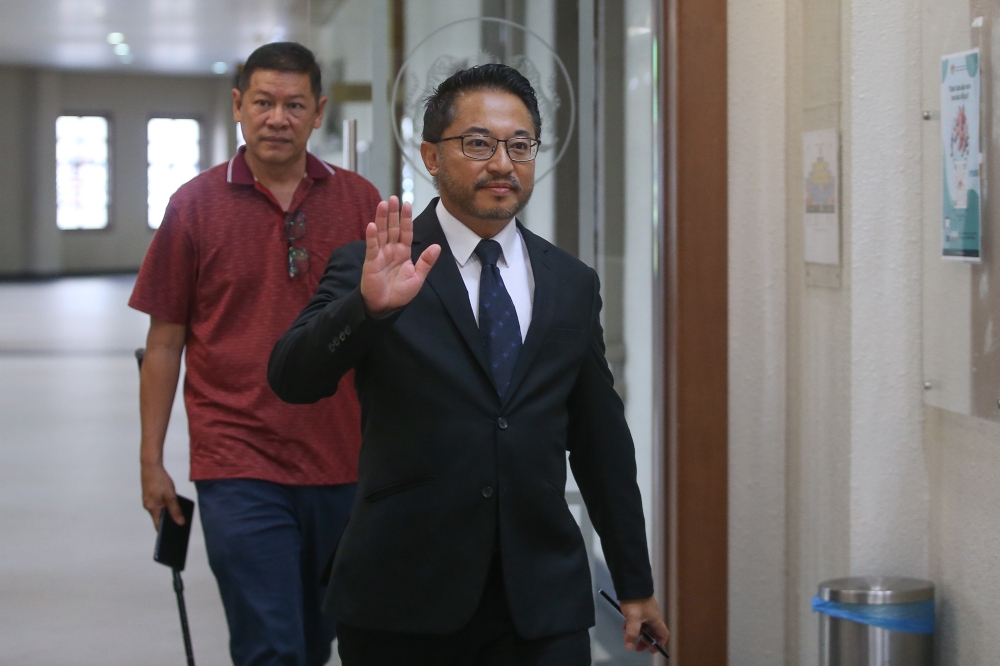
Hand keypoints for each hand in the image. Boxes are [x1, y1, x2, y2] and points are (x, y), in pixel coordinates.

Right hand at [141, 462, 183, 529]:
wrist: (151, 466)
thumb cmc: (160, 480)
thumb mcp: (171, 496)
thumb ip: (175, 510)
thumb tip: (180, 523)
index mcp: (152, 508)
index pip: (158, 526)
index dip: (165, 532)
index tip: (173, 539)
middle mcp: (149, 506)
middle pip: (159, 519)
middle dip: (169, 524)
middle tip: (181, 530)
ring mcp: (149, 501)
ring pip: (160, 511)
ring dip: (169, 514)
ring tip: (181, 519)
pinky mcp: (151, 497)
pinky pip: (159, 505)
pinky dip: (166, 507)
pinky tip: (176, 507)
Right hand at [360, 196, 440, 317]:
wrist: (386, 307)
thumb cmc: (400, 293)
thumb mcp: (418, 277)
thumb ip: (426, 262)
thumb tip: (437, 247)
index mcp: (403, 252)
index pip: (406, 232)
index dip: (406, 218)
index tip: (406, 204)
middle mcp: (391, 250)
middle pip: (392, 228)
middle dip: (393, 213)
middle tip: (393, 197)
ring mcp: (380, 254)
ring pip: (381, 233)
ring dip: (381, 218)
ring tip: (383, 204)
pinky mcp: (371, 262)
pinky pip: (372, 247)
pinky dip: (372, 236)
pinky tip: (372, 225)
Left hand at [620, 596, 669, 653]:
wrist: (632, 582)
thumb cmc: (635, 601)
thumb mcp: (633, 619)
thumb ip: (632, 633)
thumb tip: (629, 647)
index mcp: (656, 619)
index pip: (663, 634)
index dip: (659, 644)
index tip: (650, 650)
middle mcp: (653, 615)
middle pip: (653, 632)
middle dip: (645, 640)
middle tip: (636, 646)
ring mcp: (647, 610)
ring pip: (645, 626)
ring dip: (638, 632)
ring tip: (627, 635)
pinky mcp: (640, 605)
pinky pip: (639, 619)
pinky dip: (633, 624)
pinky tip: (625, 623)